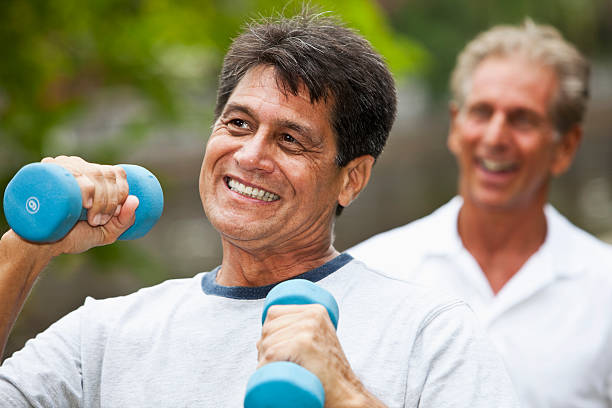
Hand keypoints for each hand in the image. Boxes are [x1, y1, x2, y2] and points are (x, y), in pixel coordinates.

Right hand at [39, 156, 137, 254]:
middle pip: (106, 173)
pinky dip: (85, 188)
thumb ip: (124, 221)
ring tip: (92, 219)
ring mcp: (61, 168)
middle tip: (100, 220)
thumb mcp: (105, 232)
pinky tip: (85, 203)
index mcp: (92, 177)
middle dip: (111, 200)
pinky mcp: (45, 173)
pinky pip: (72, 173)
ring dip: (101, 199)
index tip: (115, 213)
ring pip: (93, 174)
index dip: (122, 191)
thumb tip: (136, 200)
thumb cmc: (71, 236)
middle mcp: (78, 168)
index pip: (116, 172)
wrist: (40, 244)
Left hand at [257, 304, 381, 406]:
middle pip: (269, 328)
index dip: (267, 332)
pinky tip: (266, 373)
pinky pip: (272, 353)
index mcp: (315, 310)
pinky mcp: (305, 344)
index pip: (274, 313)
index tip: (272, 350)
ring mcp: (309, 328)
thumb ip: (301, 331)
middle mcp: (313, 315)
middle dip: (263, 348)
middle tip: (271, 366)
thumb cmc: (327, 372)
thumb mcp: (318, 340)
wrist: (345, 393)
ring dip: (262, 360)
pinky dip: (264, 366)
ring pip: (268, 342)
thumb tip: (262, 336)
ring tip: (272, 372)